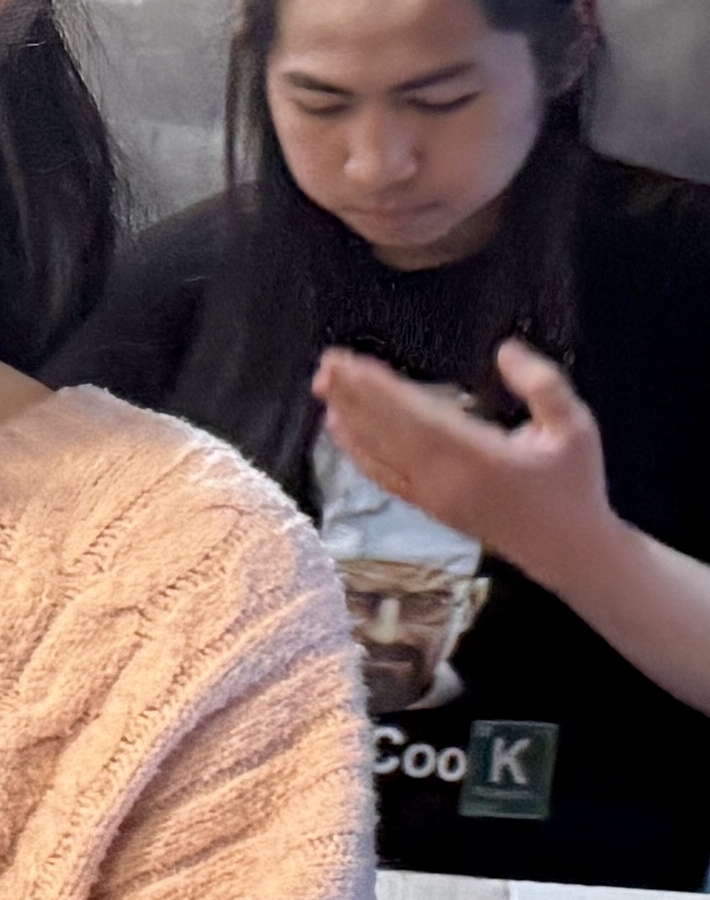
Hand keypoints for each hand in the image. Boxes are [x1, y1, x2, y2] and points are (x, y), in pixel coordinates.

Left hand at [314, 341, 616, 584]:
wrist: (567, 549)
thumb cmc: (574, 483)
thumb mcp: (575, 427)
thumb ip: (542, 385)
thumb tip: (505, 349)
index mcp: (479, 457)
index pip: (417, 416)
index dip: (380, 389)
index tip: (351, 363)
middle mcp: (444, 479)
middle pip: (388, 431)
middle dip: (354, 395)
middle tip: (327, 362)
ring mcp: (431, 496)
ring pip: (379, 452)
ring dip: (349, 417)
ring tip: (324, 385)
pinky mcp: (426, 506)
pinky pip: (382, 475)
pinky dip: (356, 450)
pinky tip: (338, 427)